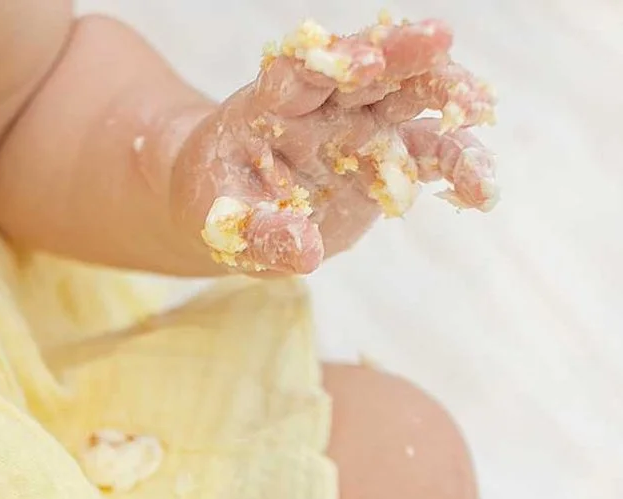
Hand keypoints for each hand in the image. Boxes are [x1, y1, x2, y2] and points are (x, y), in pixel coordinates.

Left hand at [176, 16, 494, 274]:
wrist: (233, 211)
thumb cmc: (219, 201)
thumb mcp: (221, 219)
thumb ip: (259, 231)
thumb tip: (305, 252)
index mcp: (273, 103)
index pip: (304, 73)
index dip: (334, 61)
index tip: (366, 61)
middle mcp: (327, 104)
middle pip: (371, 69)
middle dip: (405, 52)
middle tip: (439, 39)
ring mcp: (365, 126)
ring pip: (414, 100)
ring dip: (448, 99)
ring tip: (479, 109)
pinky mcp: (391, 157)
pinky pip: (432, 156)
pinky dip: (460, 168)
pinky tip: (484, 190)